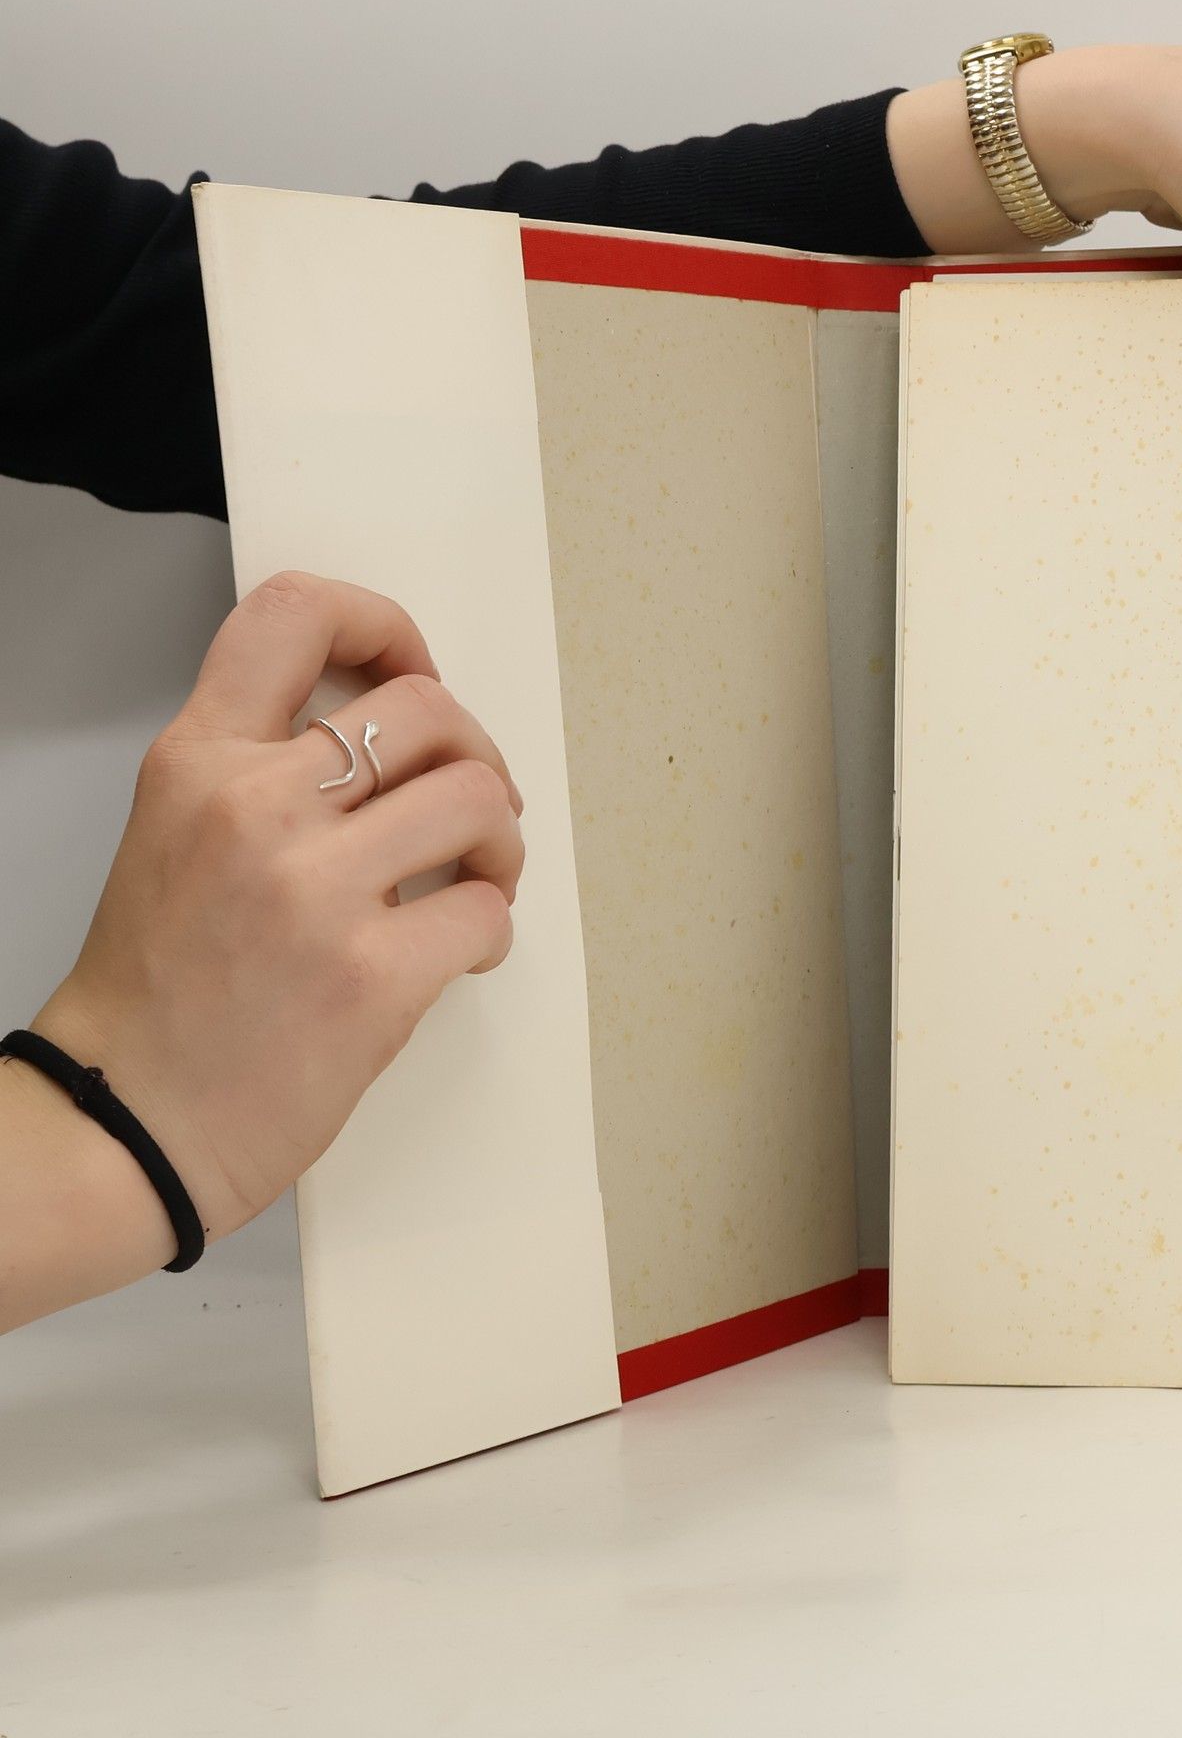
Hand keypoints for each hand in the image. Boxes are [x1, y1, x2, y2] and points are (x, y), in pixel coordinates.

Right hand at [23, 571, 523, 1275]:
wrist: (125, 1122)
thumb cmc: (158, 990)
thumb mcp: (179, 832)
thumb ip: (266, 767)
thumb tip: (393, 738)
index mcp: (200, 761)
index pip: (298, 614)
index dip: (384, 624)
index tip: (414, 668)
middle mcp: (255, 806)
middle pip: (428, 708)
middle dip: (475, 754)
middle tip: (470, 808)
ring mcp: (316, 891)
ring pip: (479, 799)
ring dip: (500, 842)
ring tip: (476, 883)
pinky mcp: (373, 975)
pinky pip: (489, 909)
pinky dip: (492, 929)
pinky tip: (457, 953)